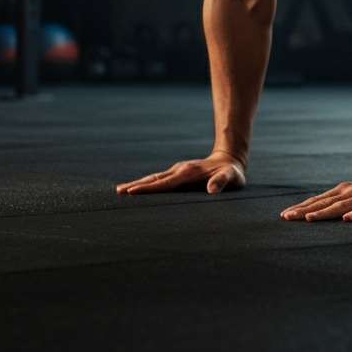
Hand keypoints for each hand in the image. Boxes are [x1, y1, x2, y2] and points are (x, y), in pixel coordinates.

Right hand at [117, 151, 246, 194]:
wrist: (230, 159)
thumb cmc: (232, 171)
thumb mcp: (232, 176)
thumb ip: (223, 181)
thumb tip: (212, 190)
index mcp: (189, 172)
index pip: (165, 182)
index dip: (149, 188)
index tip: (132, 191)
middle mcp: (180, 169)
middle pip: (154, 179)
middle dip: (136, 185)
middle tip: (119, 192)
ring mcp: (179, 170)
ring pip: (155, 178)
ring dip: (138, 183)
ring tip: (120, 190)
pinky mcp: (179, 172)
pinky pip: (160, 179)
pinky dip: (147, 183)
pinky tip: (138, 188)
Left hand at [280, 174, 351, 221]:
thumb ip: (339, 203)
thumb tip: (313, 213)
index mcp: (345, 191)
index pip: (320, 199)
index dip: (302, 207)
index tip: (284, 215)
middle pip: (326, 203)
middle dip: (305, 210)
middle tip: (287, 218)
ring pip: (343, 207)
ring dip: (325, 212)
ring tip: (308, 219)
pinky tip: (347, 220)